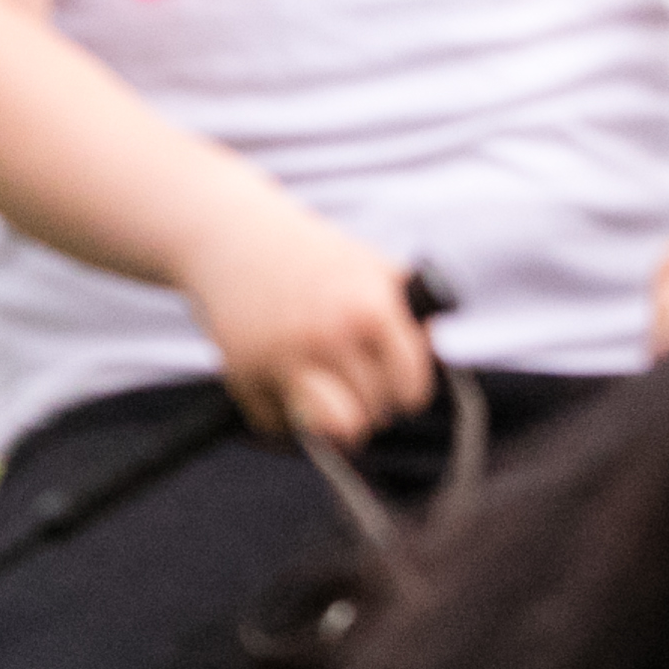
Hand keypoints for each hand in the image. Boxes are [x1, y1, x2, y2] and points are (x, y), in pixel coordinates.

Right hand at [178, 198, 437, 444]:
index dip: (407, 390)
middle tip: (357, 381)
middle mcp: (325, 336)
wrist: (235, 237)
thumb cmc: (315, 258)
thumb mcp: (373, 270)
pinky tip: (287, 382)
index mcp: (368, 310)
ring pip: (330, 431)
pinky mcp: (242, 374)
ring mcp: (280, 358)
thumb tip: (433, 361)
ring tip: (332, 396)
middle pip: (372, 414)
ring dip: (334, 422)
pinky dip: (285, 415)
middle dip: (370, 403)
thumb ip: (411, 315)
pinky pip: (279, 426)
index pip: (409, 389)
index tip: (397, 384)